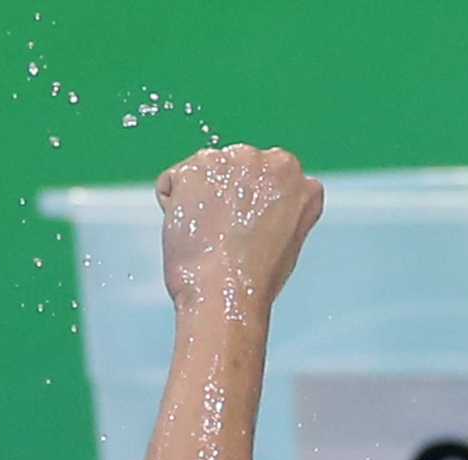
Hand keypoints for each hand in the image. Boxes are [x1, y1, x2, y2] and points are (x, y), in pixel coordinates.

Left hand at [156, 145, 322, 322]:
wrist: (226, 291)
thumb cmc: (253, 278)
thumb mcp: (287, 237)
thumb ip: (275, 208)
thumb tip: (251, 204)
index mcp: (296, 178)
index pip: (262, 176)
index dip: (245, 205)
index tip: (241, 228)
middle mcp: (270, 160)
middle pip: (233, 167)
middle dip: (221, 193)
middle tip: (218, 233)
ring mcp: (233, 160)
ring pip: (203, 170)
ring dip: (196, 196)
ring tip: (204, 234)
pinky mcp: (196, 167)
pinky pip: (172, 180)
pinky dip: (170, 203)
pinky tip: (187, 229)